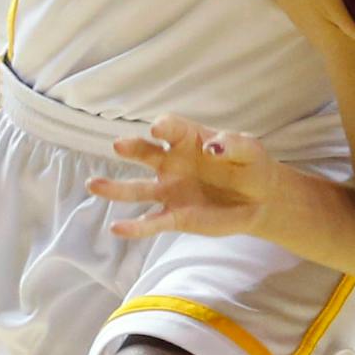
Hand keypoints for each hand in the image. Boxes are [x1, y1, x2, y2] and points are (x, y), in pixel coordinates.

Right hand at [90, 115, 278, 240]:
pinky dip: (135, 227)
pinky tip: (117, 229)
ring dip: (116, 188)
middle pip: (146, 153)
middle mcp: (172, 162)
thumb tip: (212, 147)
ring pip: (138, 189)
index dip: (164, 126)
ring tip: (94, 185)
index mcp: (188, 139)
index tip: (157, 128)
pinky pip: (152, 221)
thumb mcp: (251, 150)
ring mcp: (171, 190)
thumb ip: (233, 145)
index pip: (170, 127)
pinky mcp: (175, 216)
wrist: (261, 200)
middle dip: (133, 148)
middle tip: (119, 146)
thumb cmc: (252, 166)